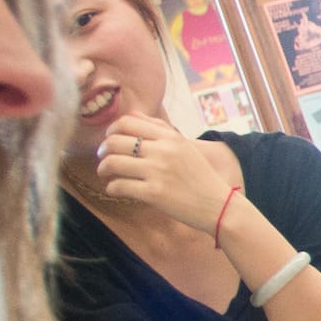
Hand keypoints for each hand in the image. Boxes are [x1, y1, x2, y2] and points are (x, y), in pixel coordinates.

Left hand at [92, 114, 246, 242]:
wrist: (218, 205)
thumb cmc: (199, 177)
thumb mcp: (184, 146)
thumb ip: (160, 129)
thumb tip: (132, 115)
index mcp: (170, 137)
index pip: (127, 122)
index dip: (111, 130)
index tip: (110, 140)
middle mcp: (163, 150)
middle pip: (115, 141)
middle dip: (102, 150)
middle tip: (103, 157)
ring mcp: (157, 172)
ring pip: (112, 163)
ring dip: (103, 169)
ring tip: (105, 174)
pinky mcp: (153, 193)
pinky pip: (119, 186)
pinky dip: (112, 188)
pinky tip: (116, 189)